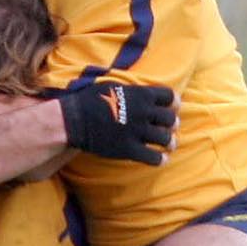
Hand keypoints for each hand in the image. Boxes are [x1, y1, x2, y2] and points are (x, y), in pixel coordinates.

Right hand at [59, 82, 174, 166]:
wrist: (74, 119)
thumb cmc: (90, 100)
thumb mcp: (114, 86)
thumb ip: (134, 90)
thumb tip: (148, 93)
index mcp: (141, 94)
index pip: (169, 96)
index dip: (172, 102)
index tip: (171, 106)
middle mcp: (143, 112)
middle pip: (171, 119)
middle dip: (172, 123)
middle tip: (168, 127)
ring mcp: (137, 132)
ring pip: (166, 139)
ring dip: (169, 142)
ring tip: (169, 144)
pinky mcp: (129, 149)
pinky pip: (154, 158)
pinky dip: (160, 159)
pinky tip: (160, 158)